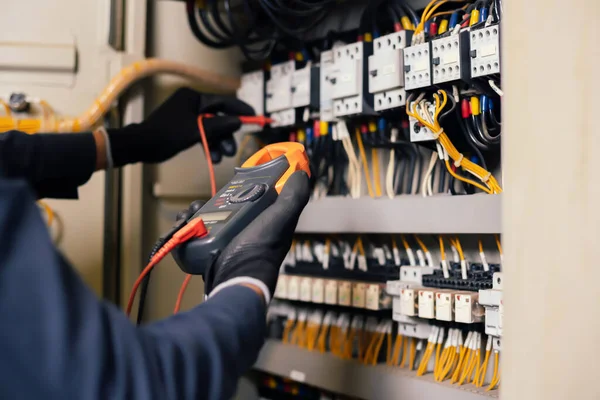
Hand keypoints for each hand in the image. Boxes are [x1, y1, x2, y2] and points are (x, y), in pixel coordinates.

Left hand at [107, 88, 254, 165]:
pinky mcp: (183, 127)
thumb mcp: (195, 131)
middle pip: (218, 117)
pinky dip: (207, 144)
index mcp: (193, 97)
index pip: (222, 101)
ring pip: (210, 128)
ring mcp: (187, 115)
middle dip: (225, 135)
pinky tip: (211, 157)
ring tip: (219, 158)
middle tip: (231, 150)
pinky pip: (201, 133)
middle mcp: (191, 103)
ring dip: (216, 143)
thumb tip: (238, 121)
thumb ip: (218, 125)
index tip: (253, 115)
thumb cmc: (165, 134)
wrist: (140, 145)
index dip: (239, 109)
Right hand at [177, 171, 309, 301]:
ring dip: (193, 214)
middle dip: (209, 202)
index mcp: (262, 223)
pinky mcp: (207, 252)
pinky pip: (193, 235)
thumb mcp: (282, 218)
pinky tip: (183, 225)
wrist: (236, 279)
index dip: (241, 188)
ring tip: (188, 214)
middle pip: (222, 208)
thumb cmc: (261, 249)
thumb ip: (294, 197)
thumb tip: (301, 173)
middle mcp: (244, 232)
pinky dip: (185, 228)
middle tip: (201, 203)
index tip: (232, 181)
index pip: (250, 200)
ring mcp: (224, 243)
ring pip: (204, 220)